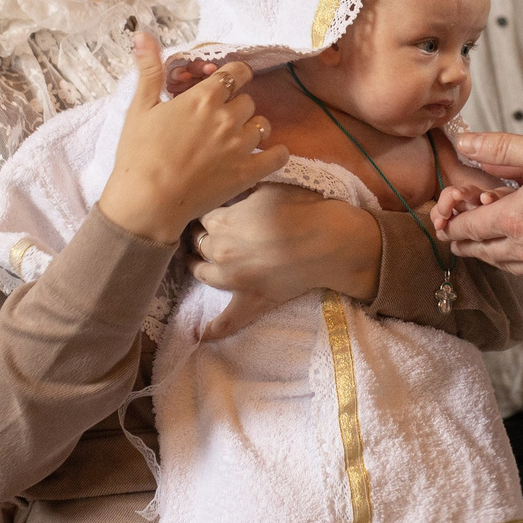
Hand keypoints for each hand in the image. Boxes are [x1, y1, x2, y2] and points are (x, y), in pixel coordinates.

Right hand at [97, 33, 281, 244]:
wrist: (146, 201)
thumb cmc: (138, 154)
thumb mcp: (140, 107)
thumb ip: (149, 69)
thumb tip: (142, 33)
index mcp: (203, 98)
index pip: (236, 73)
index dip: (234, 77)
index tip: (228, 84)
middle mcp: (227, 117)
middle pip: (248, 100)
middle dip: (236, 106)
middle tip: (219, 120)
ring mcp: (240, 146)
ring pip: (262, 124)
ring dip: (251, 129)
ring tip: (235, 140)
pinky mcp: (248, 172)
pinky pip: (278, 156)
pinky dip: (276, 153)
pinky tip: (266, 155)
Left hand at [192, 184, 382, 338]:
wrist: (327, 240)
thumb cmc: (302, 209)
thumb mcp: (268, 188)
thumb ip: (245, 194)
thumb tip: (237, 190)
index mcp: (223, 221)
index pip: (205, 216)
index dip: (208, 211)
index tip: (211, 210)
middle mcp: (221, 250)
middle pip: (199, 243)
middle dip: (199, 236)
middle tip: (202, 232)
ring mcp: (233, 279)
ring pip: (203, 274)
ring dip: (196, 267)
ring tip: (194, 262)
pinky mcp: (251, 300)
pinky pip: (229, 319)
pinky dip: (215, 327)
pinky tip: (202, 334)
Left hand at [442, 133, 522, 282]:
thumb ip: (502, 148)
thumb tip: (465, 143)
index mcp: (514, 219)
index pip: (466, 228)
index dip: (450, 222)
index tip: (445, 214)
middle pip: (478, 251)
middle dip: (462, 239)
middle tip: (456, 228)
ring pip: (500, 264)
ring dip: (486, 250)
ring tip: (482, 237)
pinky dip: (512, 259)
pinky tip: (518, 247)